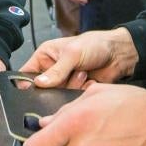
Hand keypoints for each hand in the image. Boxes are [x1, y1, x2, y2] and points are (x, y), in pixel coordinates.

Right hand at [19, 27, 138, 86]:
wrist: (119, 54)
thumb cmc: (96, 44)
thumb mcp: (73, 54)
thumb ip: (56, 71)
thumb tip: (39, 83)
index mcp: (46, 56)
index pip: (26, 73)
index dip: (25, 83)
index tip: (31, 91)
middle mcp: (53, 70)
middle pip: (42, 89)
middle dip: (55, 86)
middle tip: (67, 78)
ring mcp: (64, 82)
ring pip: (57, 96)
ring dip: (72, 87)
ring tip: (83, 74)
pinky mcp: (76, 92)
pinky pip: (71, 100)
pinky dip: (81, 92)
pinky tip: (90, 81)